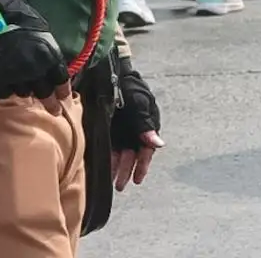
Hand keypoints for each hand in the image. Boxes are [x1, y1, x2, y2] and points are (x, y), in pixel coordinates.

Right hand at [0, 0, 69, 101]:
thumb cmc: (18, 19)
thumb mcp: (42, 32)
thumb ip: (48, 52)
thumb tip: (51, 66)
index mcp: (49, 55)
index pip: (60, 79)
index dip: (63, 90)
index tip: (65, 99)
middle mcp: (35, 69)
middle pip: (45, 92)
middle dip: (50, 103)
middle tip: (54, 112)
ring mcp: (16, 76)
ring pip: (24, 92)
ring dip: (26, 90)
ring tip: (24, 87)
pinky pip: (5, 91)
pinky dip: (7, 88)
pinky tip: (5, 82)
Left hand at [110, 55, 163, 190]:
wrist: (111, 73)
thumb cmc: (129, 87)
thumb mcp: (140, 104)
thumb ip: (147, 125)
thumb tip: (159, 145)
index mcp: (146, 126)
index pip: (146, 150)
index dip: (142, 166)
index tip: (137, 180)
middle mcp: (133, 131)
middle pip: (131, 156)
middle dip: (126, 171)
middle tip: (120, 186)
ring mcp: (120, 131)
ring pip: (119, 155)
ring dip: (116, 169)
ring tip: (110, 183)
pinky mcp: (107, 128)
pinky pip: (107, 147)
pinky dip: (106, 159)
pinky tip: (100, 169)